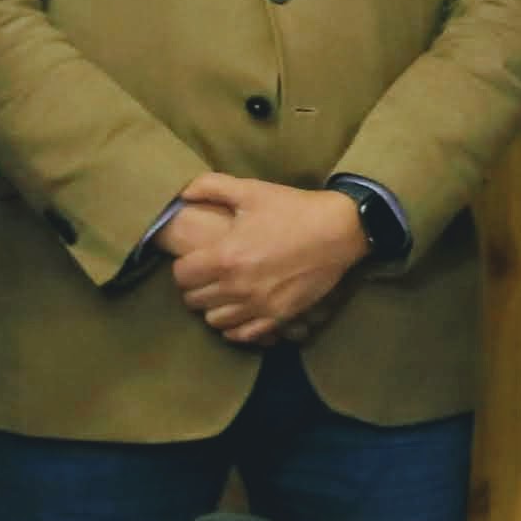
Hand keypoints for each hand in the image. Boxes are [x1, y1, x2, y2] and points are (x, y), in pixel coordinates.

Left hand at [164, 174, 367, 345]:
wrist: (338, 230)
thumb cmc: (293, 209)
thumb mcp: (251, 190)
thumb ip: (210, 186)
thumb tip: (182, 193)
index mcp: (225, 256)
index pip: (181, 276)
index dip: (183, 266)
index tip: (194, 259)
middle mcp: (237, 287)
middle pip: (194, 301)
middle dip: (196, 287)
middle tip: (207, 275)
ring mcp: (258, 306)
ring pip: (214, 321)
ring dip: (213, 307)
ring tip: (223, 293)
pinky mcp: (278, 317)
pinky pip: (242, 335)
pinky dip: (235, 326)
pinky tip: (239, 311)